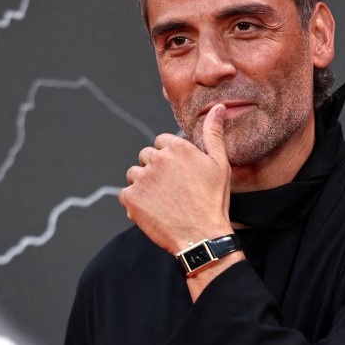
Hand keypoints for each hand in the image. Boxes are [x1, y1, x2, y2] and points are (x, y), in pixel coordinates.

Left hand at [119, 104, 232, 254]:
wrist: (202, 236)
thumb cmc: (213, 200)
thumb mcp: (220, 164)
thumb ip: (214, 133)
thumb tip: (218, 108)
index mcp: (177, 147)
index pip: (161, 143)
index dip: (170, 159)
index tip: (180, 175)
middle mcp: (157, 158)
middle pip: (146, 157)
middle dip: (155, 170)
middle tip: (172, 190)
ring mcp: (142, 178)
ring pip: (135, 174)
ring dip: (144, 185)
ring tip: (163, 201)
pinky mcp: (130, 198)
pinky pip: (125, 194)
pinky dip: (135, 203)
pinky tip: (153, 211)